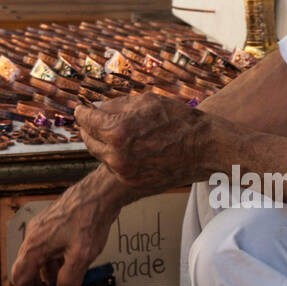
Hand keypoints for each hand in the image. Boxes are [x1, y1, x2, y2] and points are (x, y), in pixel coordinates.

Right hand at [11, 164, 126, 285]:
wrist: (99, 193)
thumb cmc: (89, 219)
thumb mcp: (82, 255)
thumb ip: (70, 278)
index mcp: (36, 245)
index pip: (20, 275)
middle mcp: (34, 235)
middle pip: (26, 266)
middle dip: (34, 284)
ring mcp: (42, 226)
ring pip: (37, 255)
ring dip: (45, 272)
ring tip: (57, 284)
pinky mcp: (51, 221)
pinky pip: (46, 245)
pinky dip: (51, 258)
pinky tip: (65, 264)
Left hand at [75, 93, 210, 191]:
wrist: (204, 148)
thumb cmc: (178, 120)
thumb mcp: (146, 102)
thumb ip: (116, 105)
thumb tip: (95, 108)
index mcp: (117, 131)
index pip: (85, 119)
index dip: (82, 112)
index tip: (82, 110)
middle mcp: (116, 155)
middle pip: (88, 139)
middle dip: (89, 128)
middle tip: (93, 121)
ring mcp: (124, 173)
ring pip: (100, 155)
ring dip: (102, 143)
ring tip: (113, 134)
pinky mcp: (133, 183)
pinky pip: (114, 168)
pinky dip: (115, 157)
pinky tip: (127, 148)